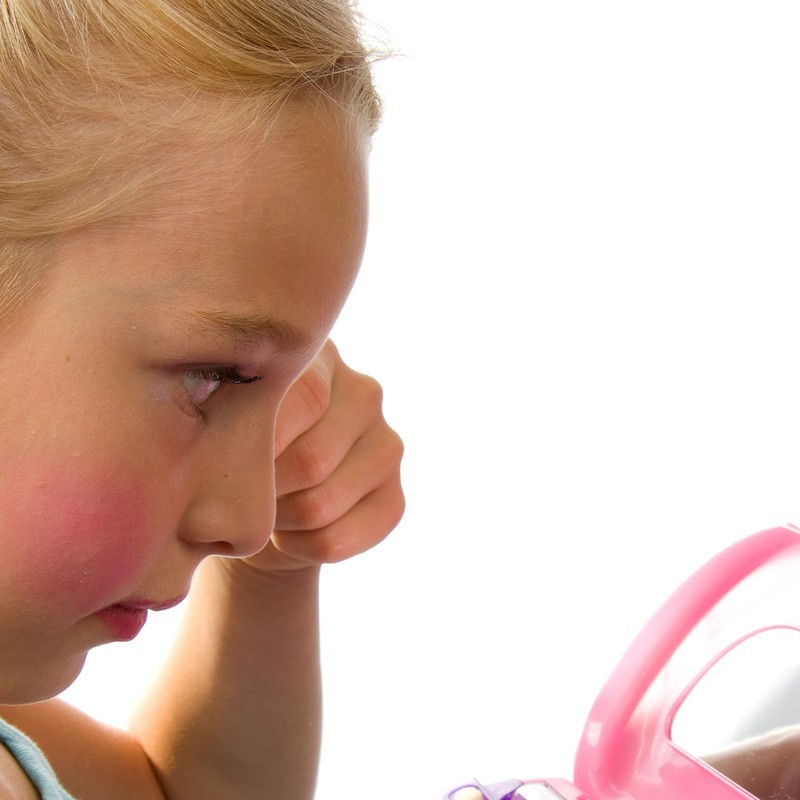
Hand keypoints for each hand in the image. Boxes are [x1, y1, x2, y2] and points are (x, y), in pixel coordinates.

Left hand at [245, 340, 404, 572]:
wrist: (256, 505)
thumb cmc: (230, 447)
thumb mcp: (223, 416)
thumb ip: (231, 409)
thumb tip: (232, 441)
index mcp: (321, 358)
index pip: (306, 395)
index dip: (263, 438)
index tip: (222, 459)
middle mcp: (364, 393)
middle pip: (312, 459)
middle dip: (263, 490)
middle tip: (235, 491)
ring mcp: (387, 445)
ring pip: (320, 506)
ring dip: (274, 522)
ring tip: (259, 508)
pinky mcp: (394, 498)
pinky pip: (336, 540)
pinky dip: (297, 548)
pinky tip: (287, 533)